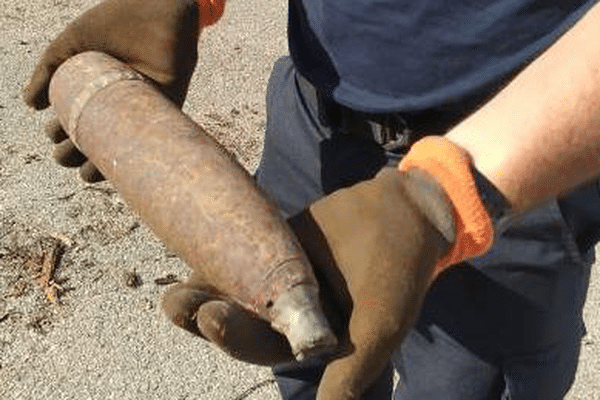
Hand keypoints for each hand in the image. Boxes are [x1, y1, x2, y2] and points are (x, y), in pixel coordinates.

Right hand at [22, 0, 200, 181]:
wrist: (154, 9)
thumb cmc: (112, 22)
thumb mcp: (71, 46)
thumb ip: (48, 71)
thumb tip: (31, 104)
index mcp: (96, 91)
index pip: (76, 121)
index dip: (62, 134)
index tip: (53, 136)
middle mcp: (120, 103)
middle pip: (96, 138)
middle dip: (75, 152)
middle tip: (65, 154)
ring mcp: (143, 107)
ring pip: (122, 143)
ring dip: (101, 162)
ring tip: (86, 171)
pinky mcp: (168, 107)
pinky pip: (152, 137)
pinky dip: (134, 154)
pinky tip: (116, 166)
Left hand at [160, 166, 455, 395]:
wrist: (405, 213)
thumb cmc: (397, 274)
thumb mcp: (378, 329)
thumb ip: (349, 375)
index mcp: (308, 341)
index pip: (261, 348)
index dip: (233, 338)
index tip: (213, 318)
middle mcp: (288, 314)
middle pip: (238, 321)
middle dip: (207, 316)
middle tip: (180, 302)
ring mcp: (279, 277)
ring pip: (234, 289)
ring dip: (202, 290)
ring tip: (174, 288)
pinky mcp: (275, 244)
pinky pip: (243, 250)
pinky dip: (220, 251)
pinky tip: (194, 246)